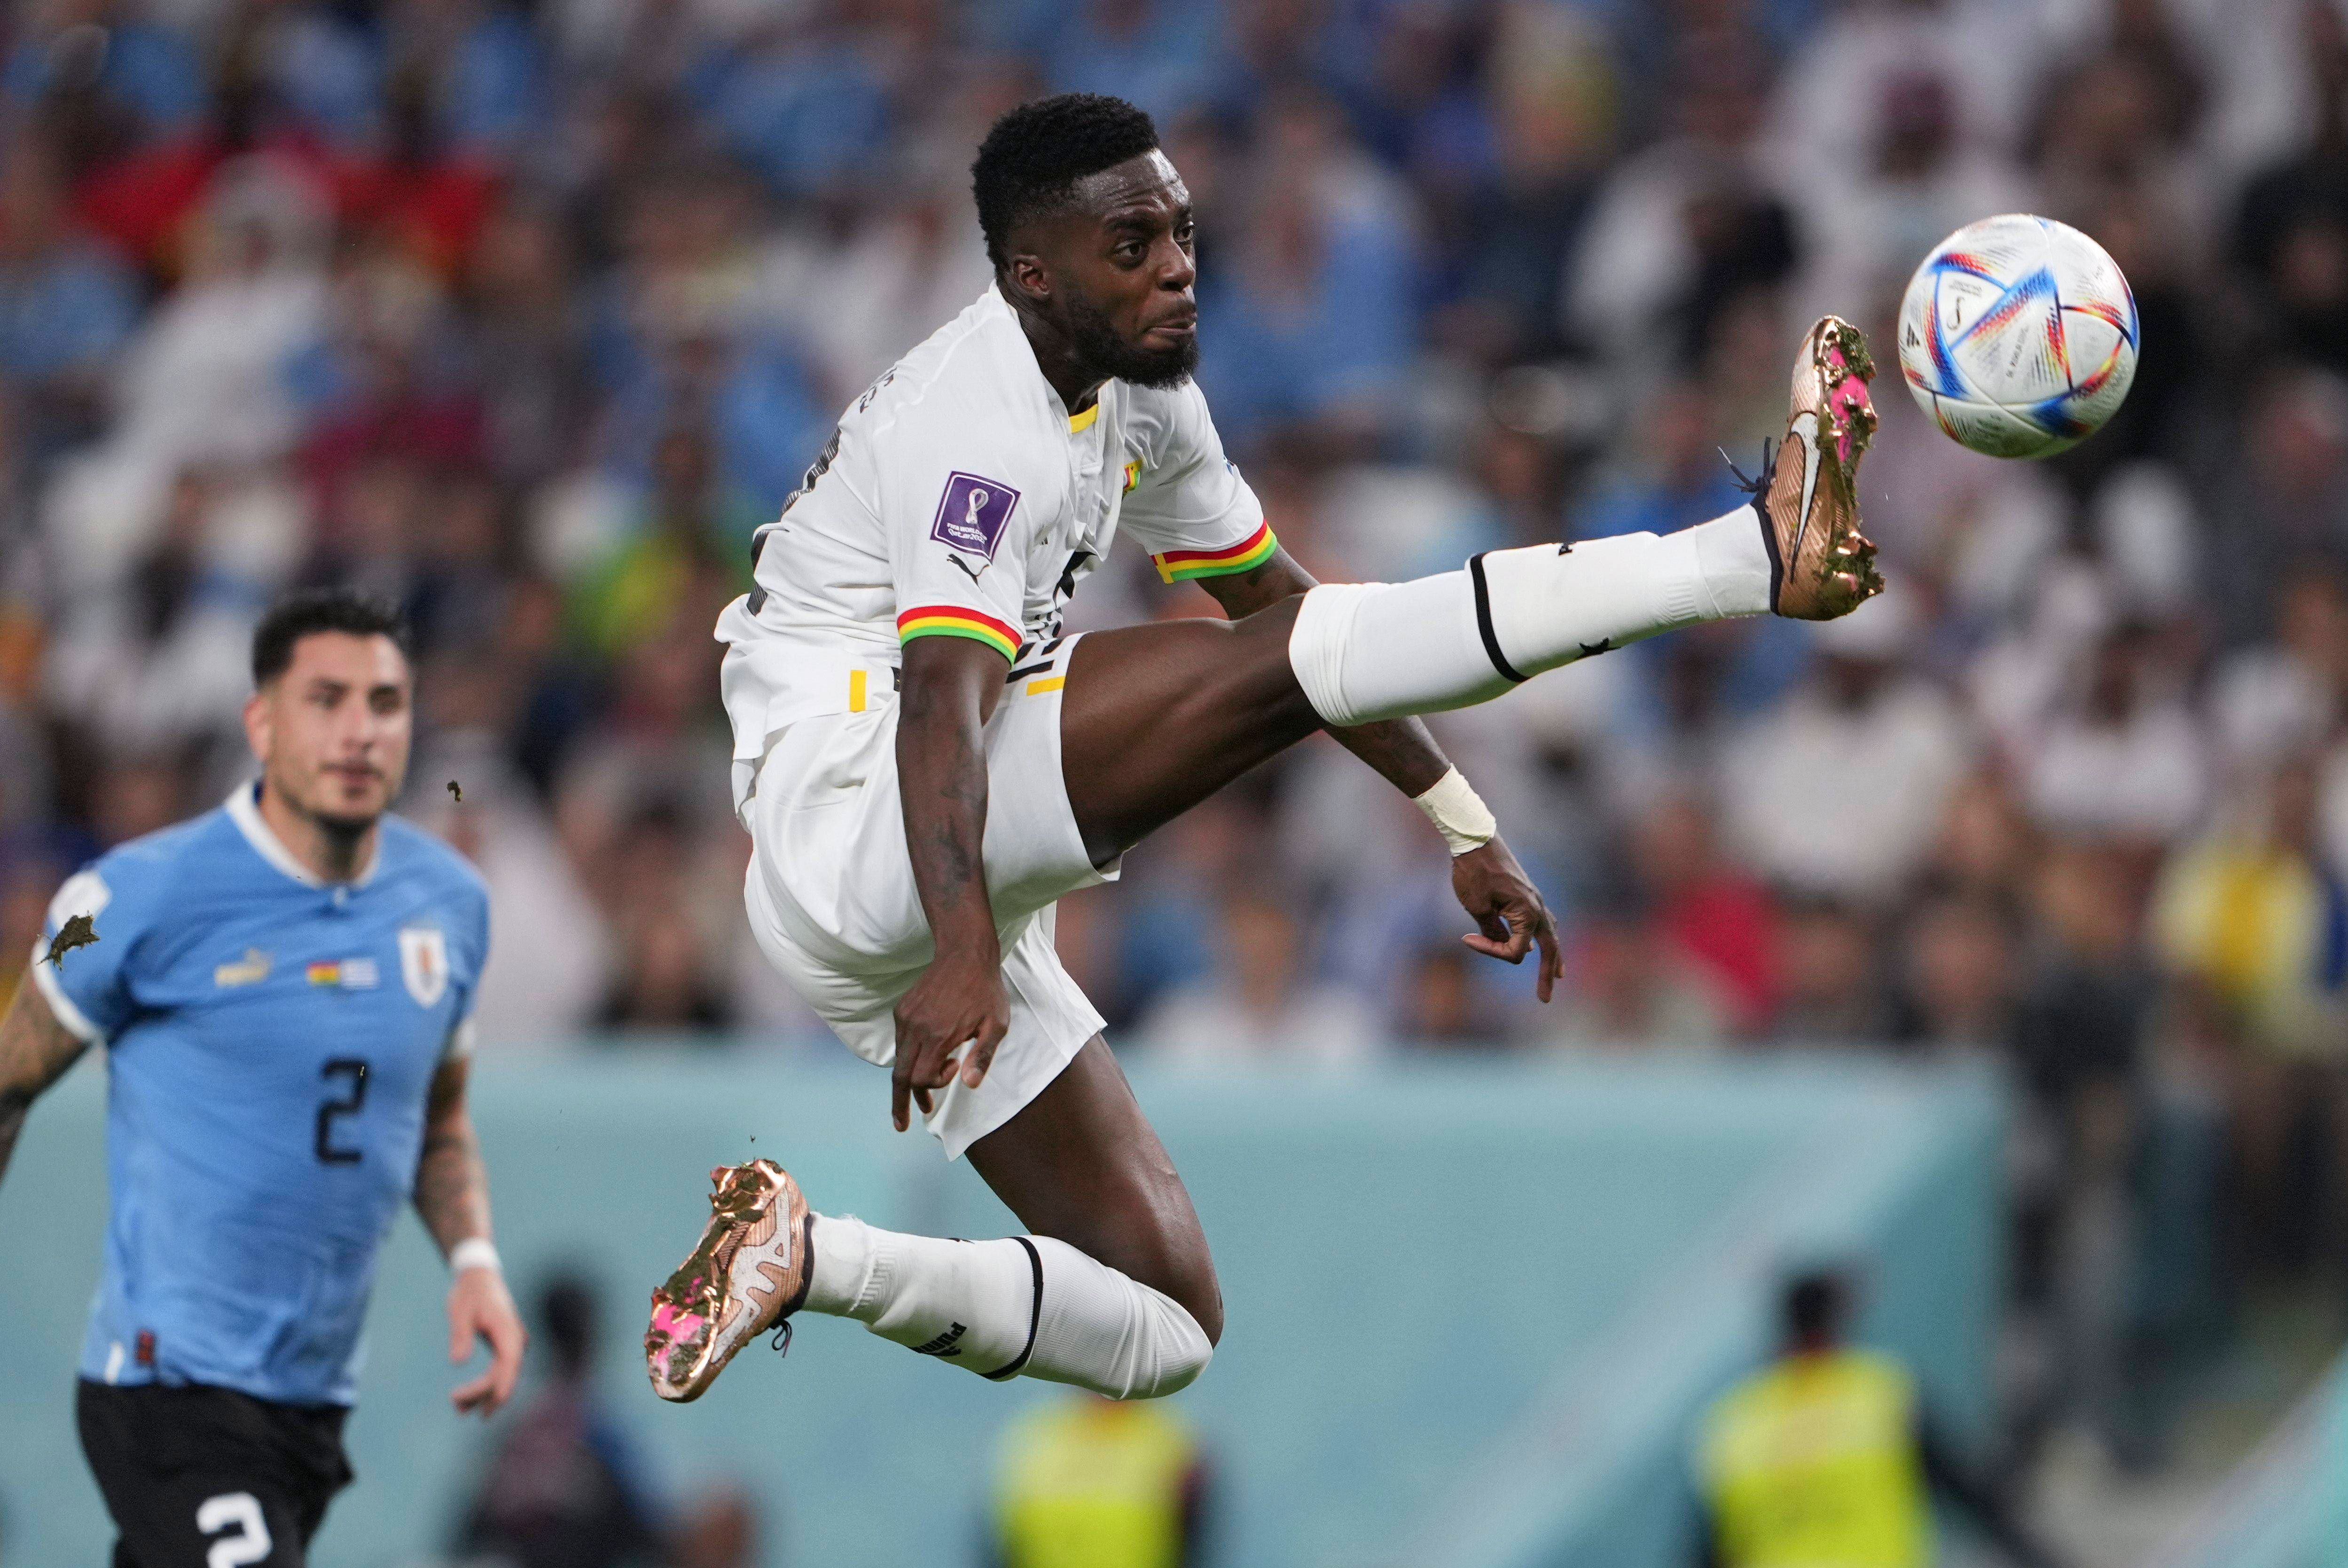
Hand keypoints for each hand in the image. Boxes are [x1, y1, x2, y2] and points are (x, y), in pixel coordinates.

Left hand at [447, 1261, 525, 1416]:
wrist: (479, 1277)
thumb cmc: (468, 1293)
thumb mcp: (460, 1311)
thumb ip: (460, 1335)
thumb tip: (457, 1361)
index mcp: (507, 1330)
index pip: (509, 1364)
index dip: (500, 1387)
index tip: (484, 1406)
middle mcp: (515, 1340)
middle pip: (506, 1375)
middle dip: (484, 1395)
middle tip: (456, 1408)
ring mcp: (513, 1344)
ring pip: (503, 1377)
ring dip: (484, 1394)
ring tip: (458, 1409)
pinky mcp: (505, 1347)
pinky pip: (500, 1371)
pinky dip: (486, 1385)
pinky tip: (468, 1397)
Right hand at [891, 947, 1009, 1131]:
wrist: (965, 953)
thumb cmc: (986, 990)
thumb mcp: (996, 1025)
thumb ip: (982, 1056)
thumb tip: (969, 1086)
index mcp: (938, 1035)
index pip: (921, 1078)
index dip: (935, 1085)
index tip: (954, 1068)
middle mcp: (915, 1028)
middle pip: (900, 1076)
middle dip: (900, 1104)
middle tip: (901, 1125)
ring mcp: (905, 1017)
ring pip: (899, 1059)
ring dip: (908, 1079)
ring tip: (919, 1096)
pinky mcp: (902, 1008)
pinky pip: (900, 1041)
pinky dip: (909, 1056)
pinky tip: (924, 1056)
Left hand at [1451, 837, 1562, 1002]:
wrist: (1475, 839)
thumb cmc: (1473, 871)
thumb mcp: (1477, 906)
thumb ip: (1492, 930)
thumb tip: (1504, 944)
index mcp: (1527, 913)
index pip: (1515, 951)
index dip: (1490, 952)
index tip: (1466, 939)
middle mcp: (1537, 908)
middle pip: (1549, 949)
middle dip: (1545, 975)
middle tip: (1545, 999)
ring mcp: (1535, 900)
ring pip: (1549, 935)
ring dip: (1552, 957)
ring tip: (1557, 976)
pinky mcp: (1527, 895)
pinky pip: (1542, 921)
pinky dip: (1544, 936)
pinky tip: (1541, 943)